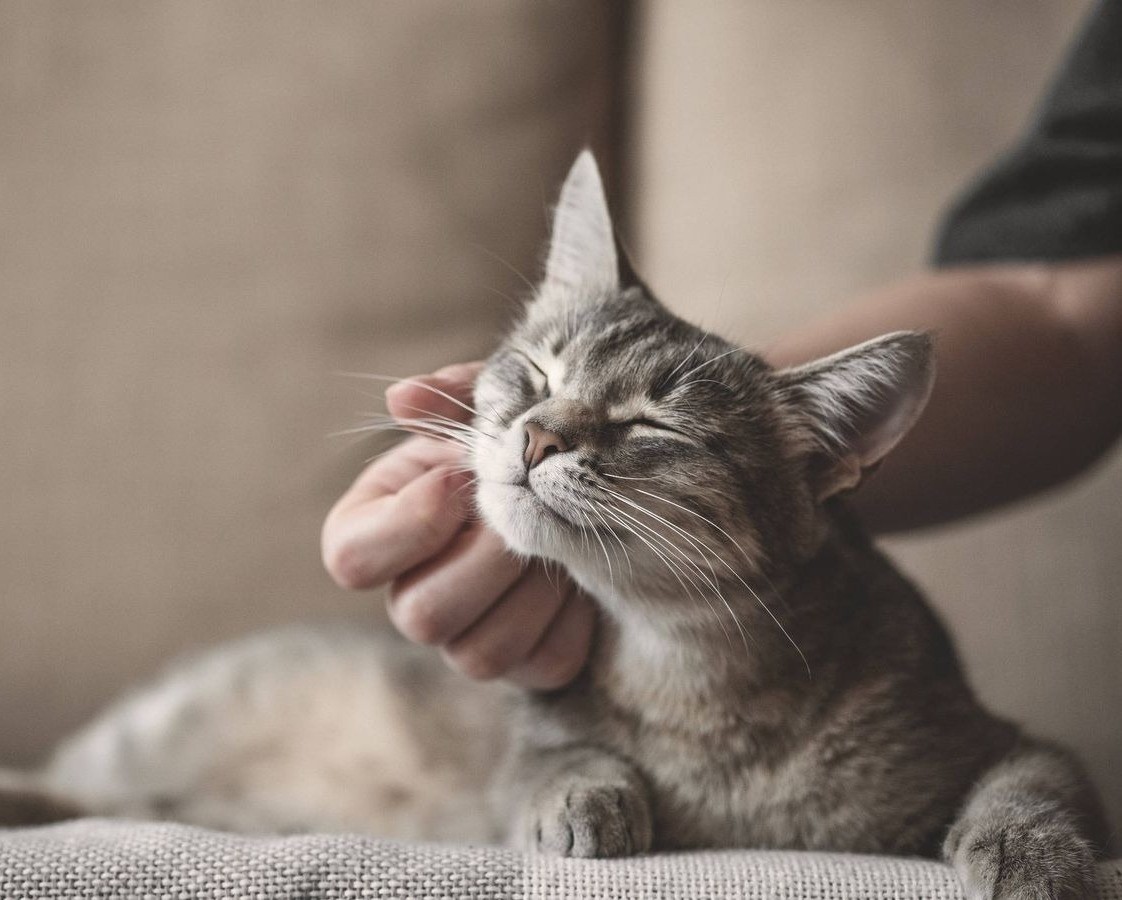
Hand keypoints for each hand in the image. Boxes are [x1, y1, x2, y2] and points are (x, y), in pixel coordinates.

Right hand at [322, 363, 594, 689]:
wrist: (576, 490)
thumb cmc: (509, 445)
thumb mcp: (484, 413)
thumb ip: (450, 401)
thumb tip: (403, 397)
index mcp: (377, 534)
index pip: (350, 560)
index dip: (408, 525)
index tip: (457, 481)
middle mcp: (411, 596)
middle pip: (418, 616)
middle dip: (484, 559)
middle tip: (523, 514)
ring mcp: (466, 638)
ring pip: (479, 654)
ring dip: (530, 589)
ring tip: (558, 542)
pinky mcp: (527, 663)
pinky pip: (543, 664)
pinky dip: (572, 618)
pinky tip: (581, 577)